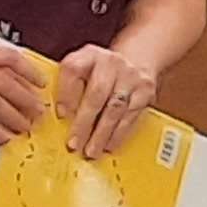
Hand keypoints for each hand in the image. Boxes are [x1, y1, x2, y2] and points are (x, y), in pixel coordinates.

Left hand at [54, 43, 159, 159]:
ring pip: (115, 109)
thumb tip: (61, 118)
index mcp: (88, 55)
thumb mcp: (82, 69)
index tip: (60, 115)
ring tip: (91, 151)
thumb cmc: (100, 71)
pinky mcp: (145, 91)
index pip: (73, 70)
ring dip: (102, 134)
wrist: (135, 59)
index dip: (66, 94)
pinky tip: (109, 145)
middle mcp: (110, 62)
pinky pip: (131, 116)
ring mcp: (130, 76)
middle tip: (74, 144)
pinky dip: (119, 133)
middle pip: (96, 94)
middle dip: (84, 123)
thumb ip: (69, 87)